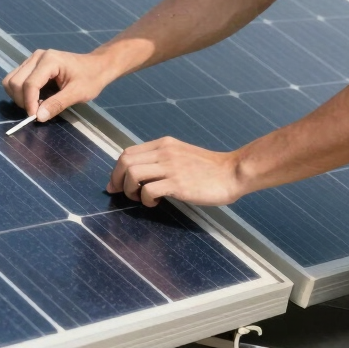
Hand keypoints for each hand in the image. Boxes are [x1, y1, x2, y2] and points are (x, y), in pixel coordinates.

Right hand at [2, 49, 112, 121]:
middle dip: (22, 101)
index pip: (29, 84)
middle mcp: (37, 57)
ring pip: (11, 81)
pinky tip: (37, 98)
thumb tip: (38, 117)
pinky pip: (17, 80)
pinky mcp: (31, 65)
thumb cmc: (91, 78)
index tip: (35, 117)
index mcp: (50, 61)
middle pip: (15, 82)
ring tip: (38, 104)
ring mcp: (33, 60)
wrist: (97, 66)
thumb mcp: (78, 93)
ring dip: (19, 97)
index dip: (30, 103)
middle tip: (38, 111)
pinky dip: (22, 93)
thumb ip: (57, 104)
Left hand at [107, 137, 249, 207]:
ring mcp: (171, 167)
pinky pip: (148, 190)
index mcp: (164, 144)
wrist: (233, 172)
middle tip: (122, 194)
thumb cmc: (210, 168)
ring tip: (141, 198)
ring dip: (130, 190)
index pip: (128, 153)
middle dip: (117, 180)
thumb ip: (163, 159)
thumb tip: (140, 174)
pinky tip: (156, 203)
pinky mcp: (178, 183)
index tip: (115, 185)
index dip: (116, 170)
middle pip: (125, 162)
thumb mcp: (182, 154)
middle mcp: (164, 152)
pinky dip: (146, 200)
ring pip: (132, 174)